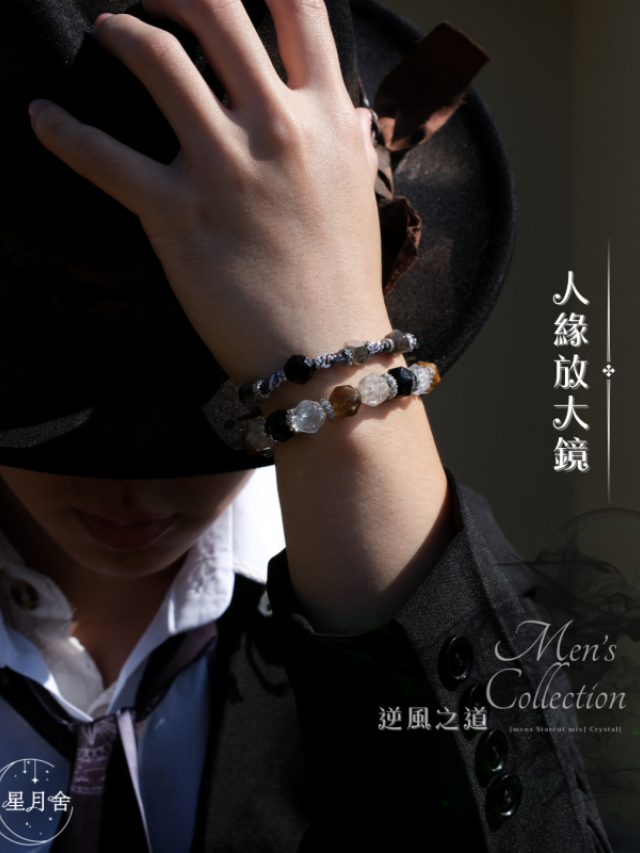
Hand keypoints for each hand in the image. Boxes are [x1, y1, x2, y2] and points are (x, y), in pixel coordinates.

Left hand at [29, 0, 384, 382]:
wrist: (325, 350)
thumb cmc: (345, 279)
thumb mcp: (361, 196)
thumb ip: (349, 141)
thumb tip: (346, 111)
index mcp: (327, 119)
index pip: (300, 9)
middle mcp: (277, 127)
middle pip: (218, 12)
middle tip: (156, 2)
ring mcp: (223, 167)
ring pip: (157, 59)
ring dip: (122, 32)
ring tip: (107, 32)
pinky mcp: (176, 212)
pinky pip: (104, 156)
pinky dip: (64, 130)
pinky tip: (42, 116)